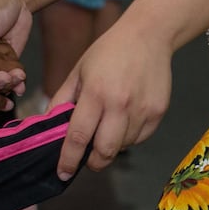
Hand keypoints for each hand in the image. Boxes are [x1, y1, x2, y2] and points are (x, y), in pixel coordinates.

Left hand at [50, 17, 171, 178]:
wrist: (148, 35)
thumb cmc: (108, 51)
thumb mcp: (78, 71)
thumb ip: (62, 100)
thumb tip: (50, 127)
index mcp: (95, 92)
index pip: (79, 136)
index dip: (69, 159)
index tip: (63, 173)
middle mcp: (120, 104)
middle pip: (105, 151)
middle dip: (93, 162)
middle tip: (88, 158)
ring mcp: (142, 110)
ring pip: (123, 146)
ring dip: (111, 145)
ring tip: (108, 125)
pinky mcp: (158, 113)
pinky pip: (140, 138)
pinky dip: (129, 137)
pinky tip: (125, 119)